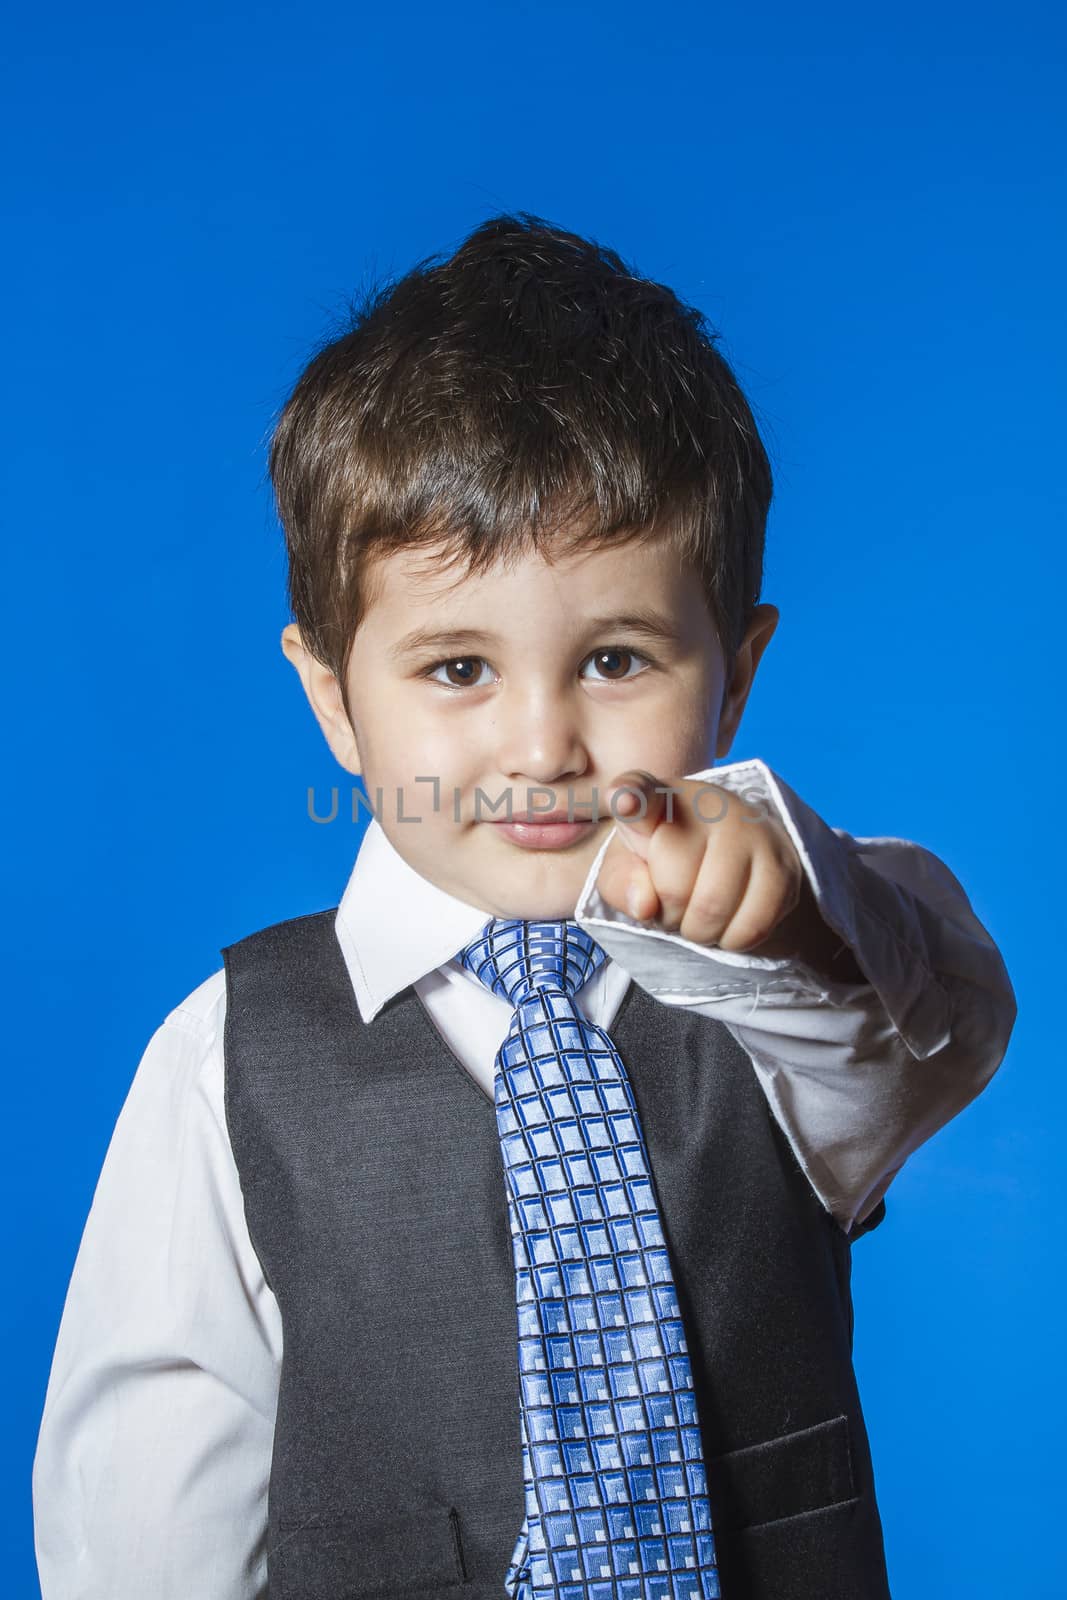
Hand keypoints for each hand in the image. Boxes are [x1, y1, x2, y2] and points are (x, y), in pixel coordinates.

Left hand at [594, 770, 864, 979]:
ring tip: (698, 913)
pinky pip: (752, 925)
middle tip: (674, 905)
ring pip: (714, 909)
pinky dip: (733, 939)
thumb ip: (621, 883)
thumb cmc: (666, 860)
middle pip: (675, 888)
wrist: (727, 854)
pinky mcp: (785, 864)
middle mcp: (711, 804)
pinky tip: (728, 921)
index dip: (630, 798)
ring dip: (699, 932)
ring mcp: (754, 830)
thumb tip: (645, 905)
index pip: (640, 794)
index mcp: (660, 797)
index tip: (626, 801)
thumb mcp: (628, 867)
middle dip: (668, 916)